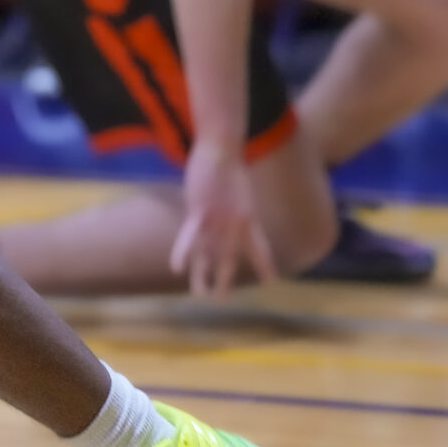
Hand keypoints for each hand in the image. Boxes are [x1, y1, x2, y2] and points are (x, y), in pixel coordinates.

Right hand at [170, 138, 273, 296]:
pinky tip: (177, 268)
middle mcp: (236, 224)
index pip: (260, 247)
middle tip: (222, 299)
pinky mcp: (200, 212)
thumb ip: (233, 202)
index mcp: (248, 217)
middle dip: (225, 279)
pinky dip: (183, 252)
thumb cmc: (227, 160)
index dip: (265, 264)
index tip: (270, 281)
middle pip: (230, 258)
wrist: (222, 147)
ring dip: (204, 276)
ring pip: (209, 254)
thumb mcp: (237, 186)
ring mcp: (218, 220)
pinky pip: (190, 237)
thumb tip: (227, 206)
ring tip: (201, 294)